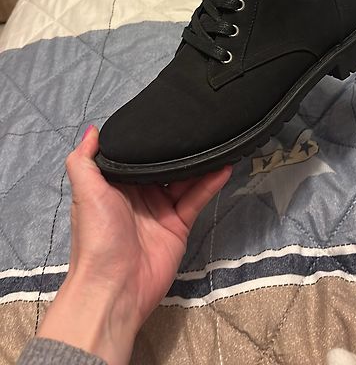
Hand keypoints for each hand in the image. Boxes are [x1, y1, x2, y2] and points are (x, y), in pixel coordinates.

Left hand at [65, 125, 231, 329]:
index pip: (134, 154)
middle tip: (197, 122)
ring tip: (216, 138)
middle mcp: (137, 194)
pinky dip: (211, 182)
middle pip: (161, 164)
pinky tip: (224, 165)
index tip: (165, 114)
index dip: (147, 137)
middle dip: (177, 147)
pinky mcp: (178, 225)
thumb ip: (84, 159)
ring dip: (198, 161)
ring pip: (183, 178)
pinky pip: (196, 198)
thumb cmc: (96, 236)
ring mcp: (160, 210)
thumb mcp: (84, 192)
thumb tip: (92, 129)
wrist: (114, 287)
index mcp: (114, 184)